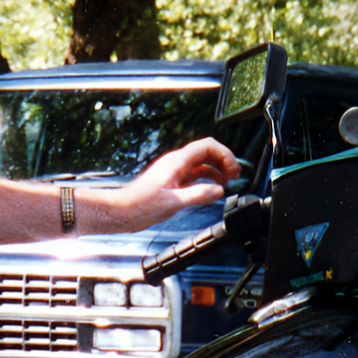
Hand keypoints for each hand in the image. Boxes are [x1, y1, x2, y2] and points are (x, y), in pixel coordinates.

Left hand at [118, 137, 245, 228]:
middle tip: (235, 175)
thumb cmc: (141, 205)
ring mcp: (175, 171)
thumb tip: (219, 191)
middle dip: (223, 161)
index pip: (207, 146)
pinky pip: (194, 175)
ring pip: (201, 163)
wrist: (122, 211)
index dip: (225, 155)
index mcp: (177, 162)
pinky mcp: (173, 181)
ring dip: (216, 170)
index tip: (234, 169)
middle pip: (207, 152)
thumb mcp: (174, 202)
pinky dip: (206, 179)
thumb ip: (198, 195)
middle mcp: (177, 163)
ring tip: (227, 182)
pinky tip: (211, 189)